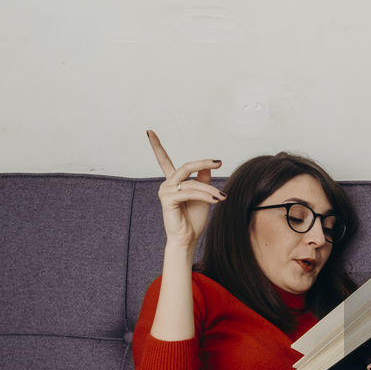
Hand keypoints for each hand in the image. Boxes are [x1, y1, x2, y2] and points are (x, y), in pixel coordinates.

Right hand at [147, 130, 224, 247]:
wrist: (188, 238)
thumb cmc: (194, 218)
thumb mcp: (203, 195)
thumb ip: (203, 179)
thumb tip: (208, 165)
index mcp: (173, 181)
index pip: (163, 160)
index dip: (156, 146)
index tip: (149, 131)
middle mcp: (166, 184)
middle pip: (186, 167)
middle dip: (203, 163)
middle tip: (218, 162)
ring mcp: (165, 191)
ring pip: (192, 183)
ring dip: (209, 190)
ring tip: (221, 197)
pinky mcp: (167, 199)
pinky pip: (189, 192)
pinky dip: (205, 196)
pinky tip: (215, 200)